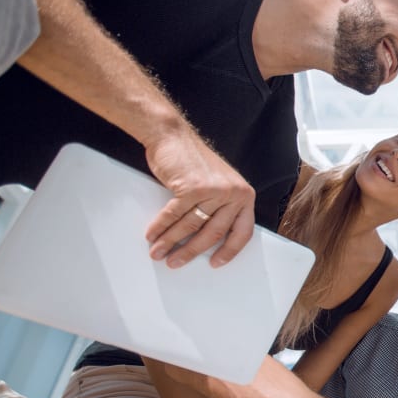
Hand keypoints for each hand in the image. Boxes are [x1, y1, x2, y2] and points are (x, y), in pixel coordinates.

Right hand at [143, 125, 255, 268]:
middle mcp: (233, 193)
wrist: (173, 135)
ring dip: (171, 242)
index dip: (230, 251)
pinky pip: (174, 215)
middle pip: (213, 233)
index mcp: (244, 195)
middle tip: (177, 262)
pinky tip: (153, 236)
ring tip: (159, 253)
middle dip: (192, 251)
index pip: (242, 231)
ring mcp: (214, 190)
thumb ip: (221, 207)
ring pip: (191, 226)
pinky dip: (161, 228)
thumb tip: (210, 239)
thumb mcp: (219, 184)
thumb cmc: (194, 160)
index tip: (216, 263)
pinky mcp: (191, 187)